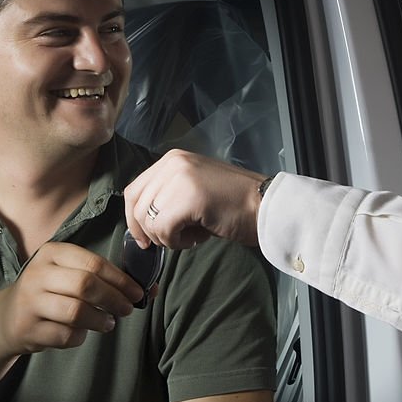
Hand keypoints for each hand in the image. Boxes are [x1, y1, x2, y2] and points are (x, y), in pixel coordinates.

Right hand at [0, 242, 145, 354]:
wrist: (6, 318)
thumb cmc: (50, 293)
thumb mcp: (70, 275)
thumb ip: (105, 279)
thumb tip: (151, 290)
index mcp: (52, 253)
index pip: (94, 263)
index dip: (121, 280)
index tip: (138, 292)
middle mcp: (37, 274)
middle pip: (86, 285)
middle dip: (114, 299)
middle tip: (127, 309)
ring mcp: (29, 302)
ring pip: (76, 311)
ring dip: (100, 320)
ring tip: (108, 323)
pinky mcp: (27, 328)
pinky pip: (65, 335)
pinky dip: (80, 336)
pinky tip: (81, 333)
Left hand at [124, 149, 265, 249]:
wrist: (267, 206)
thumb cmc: (235, 204)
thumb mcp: (195, 189)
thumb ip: (169, 196)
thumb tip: (143, 223)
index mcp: (173, 159)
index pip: (134, 190)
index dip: (134, 219)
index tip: (145, 238)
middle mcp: (173, 163)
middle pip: (137, 206)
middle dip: (149, 232)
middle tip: (173, 240)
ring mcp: (180, 178)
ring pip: (148, 220)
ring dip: (166, 237)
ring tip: (191, 235)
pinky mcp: (188, 198)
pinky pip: (163, 229)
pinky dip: (177, 242)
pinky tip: (197, 238)